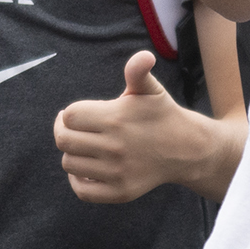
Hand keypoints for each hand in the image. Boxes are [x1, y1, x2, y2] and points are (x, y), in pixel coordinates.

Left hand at [55, 52, 194, 203]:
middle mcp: (115, 147)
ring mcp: (117, 172)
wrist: (186, 148)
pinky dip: (77, 180)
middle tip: (73, 129)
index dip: (70, 113)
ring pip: (69, 164)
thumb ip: (138, 71)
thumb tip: (144, 56)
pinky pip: (83, 191)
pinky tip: (86, 169)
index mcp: (116, 118)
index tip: (77, 114)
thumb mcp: (150, 89)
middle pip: (64, 140)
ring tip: (83, 147)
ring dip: (72, 154)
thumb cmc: (160, 114)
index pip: (70, 115)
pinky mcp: (120, 192)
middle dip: (63, 131)